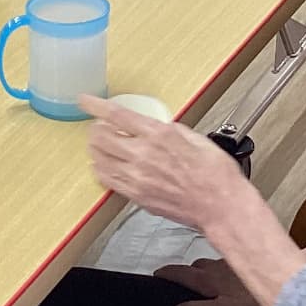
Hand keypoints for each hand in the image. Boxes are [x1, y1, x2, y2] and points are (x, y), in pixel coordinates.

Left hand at [78, 95, 247, 232]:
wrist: (220, 205)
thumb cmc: (215, 174)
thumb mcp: (194, 137)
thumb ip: (167, 130)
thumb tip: (153, 127)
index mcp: (158, 135)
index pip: (117, 116)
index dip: (96, 106)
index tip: (85, 101)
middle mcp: (143, 155)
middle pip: (100, 137)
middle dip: (95, 129)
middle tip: (98, 127)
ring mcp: (137, 178)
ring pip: (100, 160)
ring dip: (96, 149)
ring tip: (101, 146)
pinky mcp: (137, 196)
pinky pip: (108, 180)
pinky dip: (102, 170)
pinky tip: (107, 167)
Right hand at [154, 257, 267, 305]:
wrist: (286, 283)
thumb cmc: (254, 301)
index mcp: (208, 279)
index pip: (181, 273)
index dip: (167, 273)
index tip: (156, 274)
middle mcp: (216, 267)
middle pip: (195, 266)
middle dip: (185, 270)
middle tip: (178, 277)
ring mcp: (231, 263)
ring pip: (210, 263)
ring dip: (202, 267)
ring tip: (202, 276)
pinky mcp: (246, 261)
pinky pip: (225, 262)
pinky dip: (219, 267)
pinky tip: (228, 275)